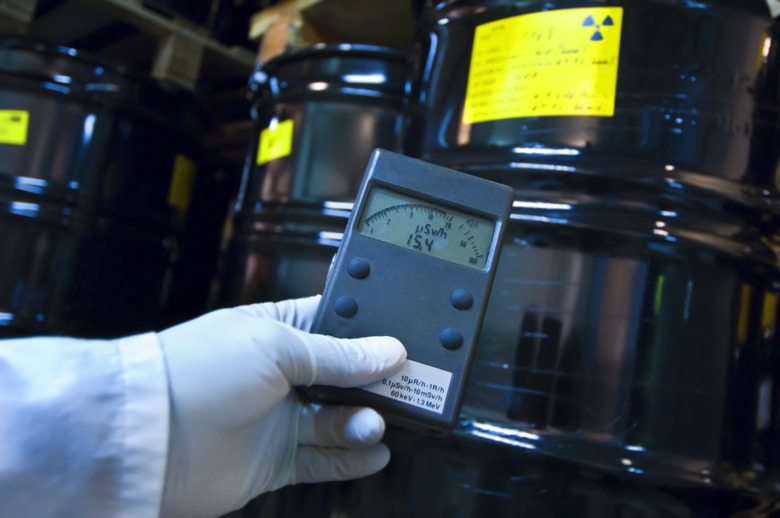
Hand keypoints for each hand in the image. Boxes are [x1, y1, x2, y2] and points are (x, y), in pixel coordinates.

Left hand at [157, 296, 405, 517]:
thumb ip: (336, 354)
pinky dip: (353, 458)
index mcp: (279, 331)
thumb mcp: (274, 346)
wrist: (147, 437)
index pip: (338, 327)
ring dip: (366, 421)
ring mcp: (279, 419)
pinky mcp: (276, 461)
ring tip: (373, 423)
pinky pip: (326, 460)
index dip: (371, 335)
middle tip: (407, 388)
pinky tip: (374, 452)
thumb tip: (388, 351)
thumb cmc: (197, 371)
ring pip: (341, 421)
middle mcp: (282, 375)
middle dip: (378, 382)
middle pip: (347, 377)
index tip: (404, 344)